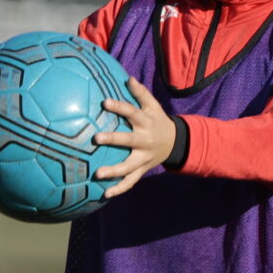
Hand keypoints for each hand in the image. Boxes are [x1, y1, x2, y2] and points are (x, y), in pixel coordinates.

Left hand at [93, 80, 177, 197]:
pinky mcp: (142, 169)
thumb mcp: (153, 105)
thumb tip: (127, 78)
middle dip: (113, 139)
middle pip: (129, 140)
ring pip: (129, 165)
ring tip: (98, 174)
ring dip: (114, 171)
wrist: (176, 143)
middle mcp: (145, 140)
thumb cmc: (158, 120)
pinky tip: (104, 195)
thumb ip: (140, 92)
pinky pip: (131, 181)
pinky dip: (119, 189)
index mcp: (146, 122)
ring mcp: (144, 157)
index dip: (119, 107)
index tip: (104, 102)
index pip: (132, 112)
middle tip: (97, 138)